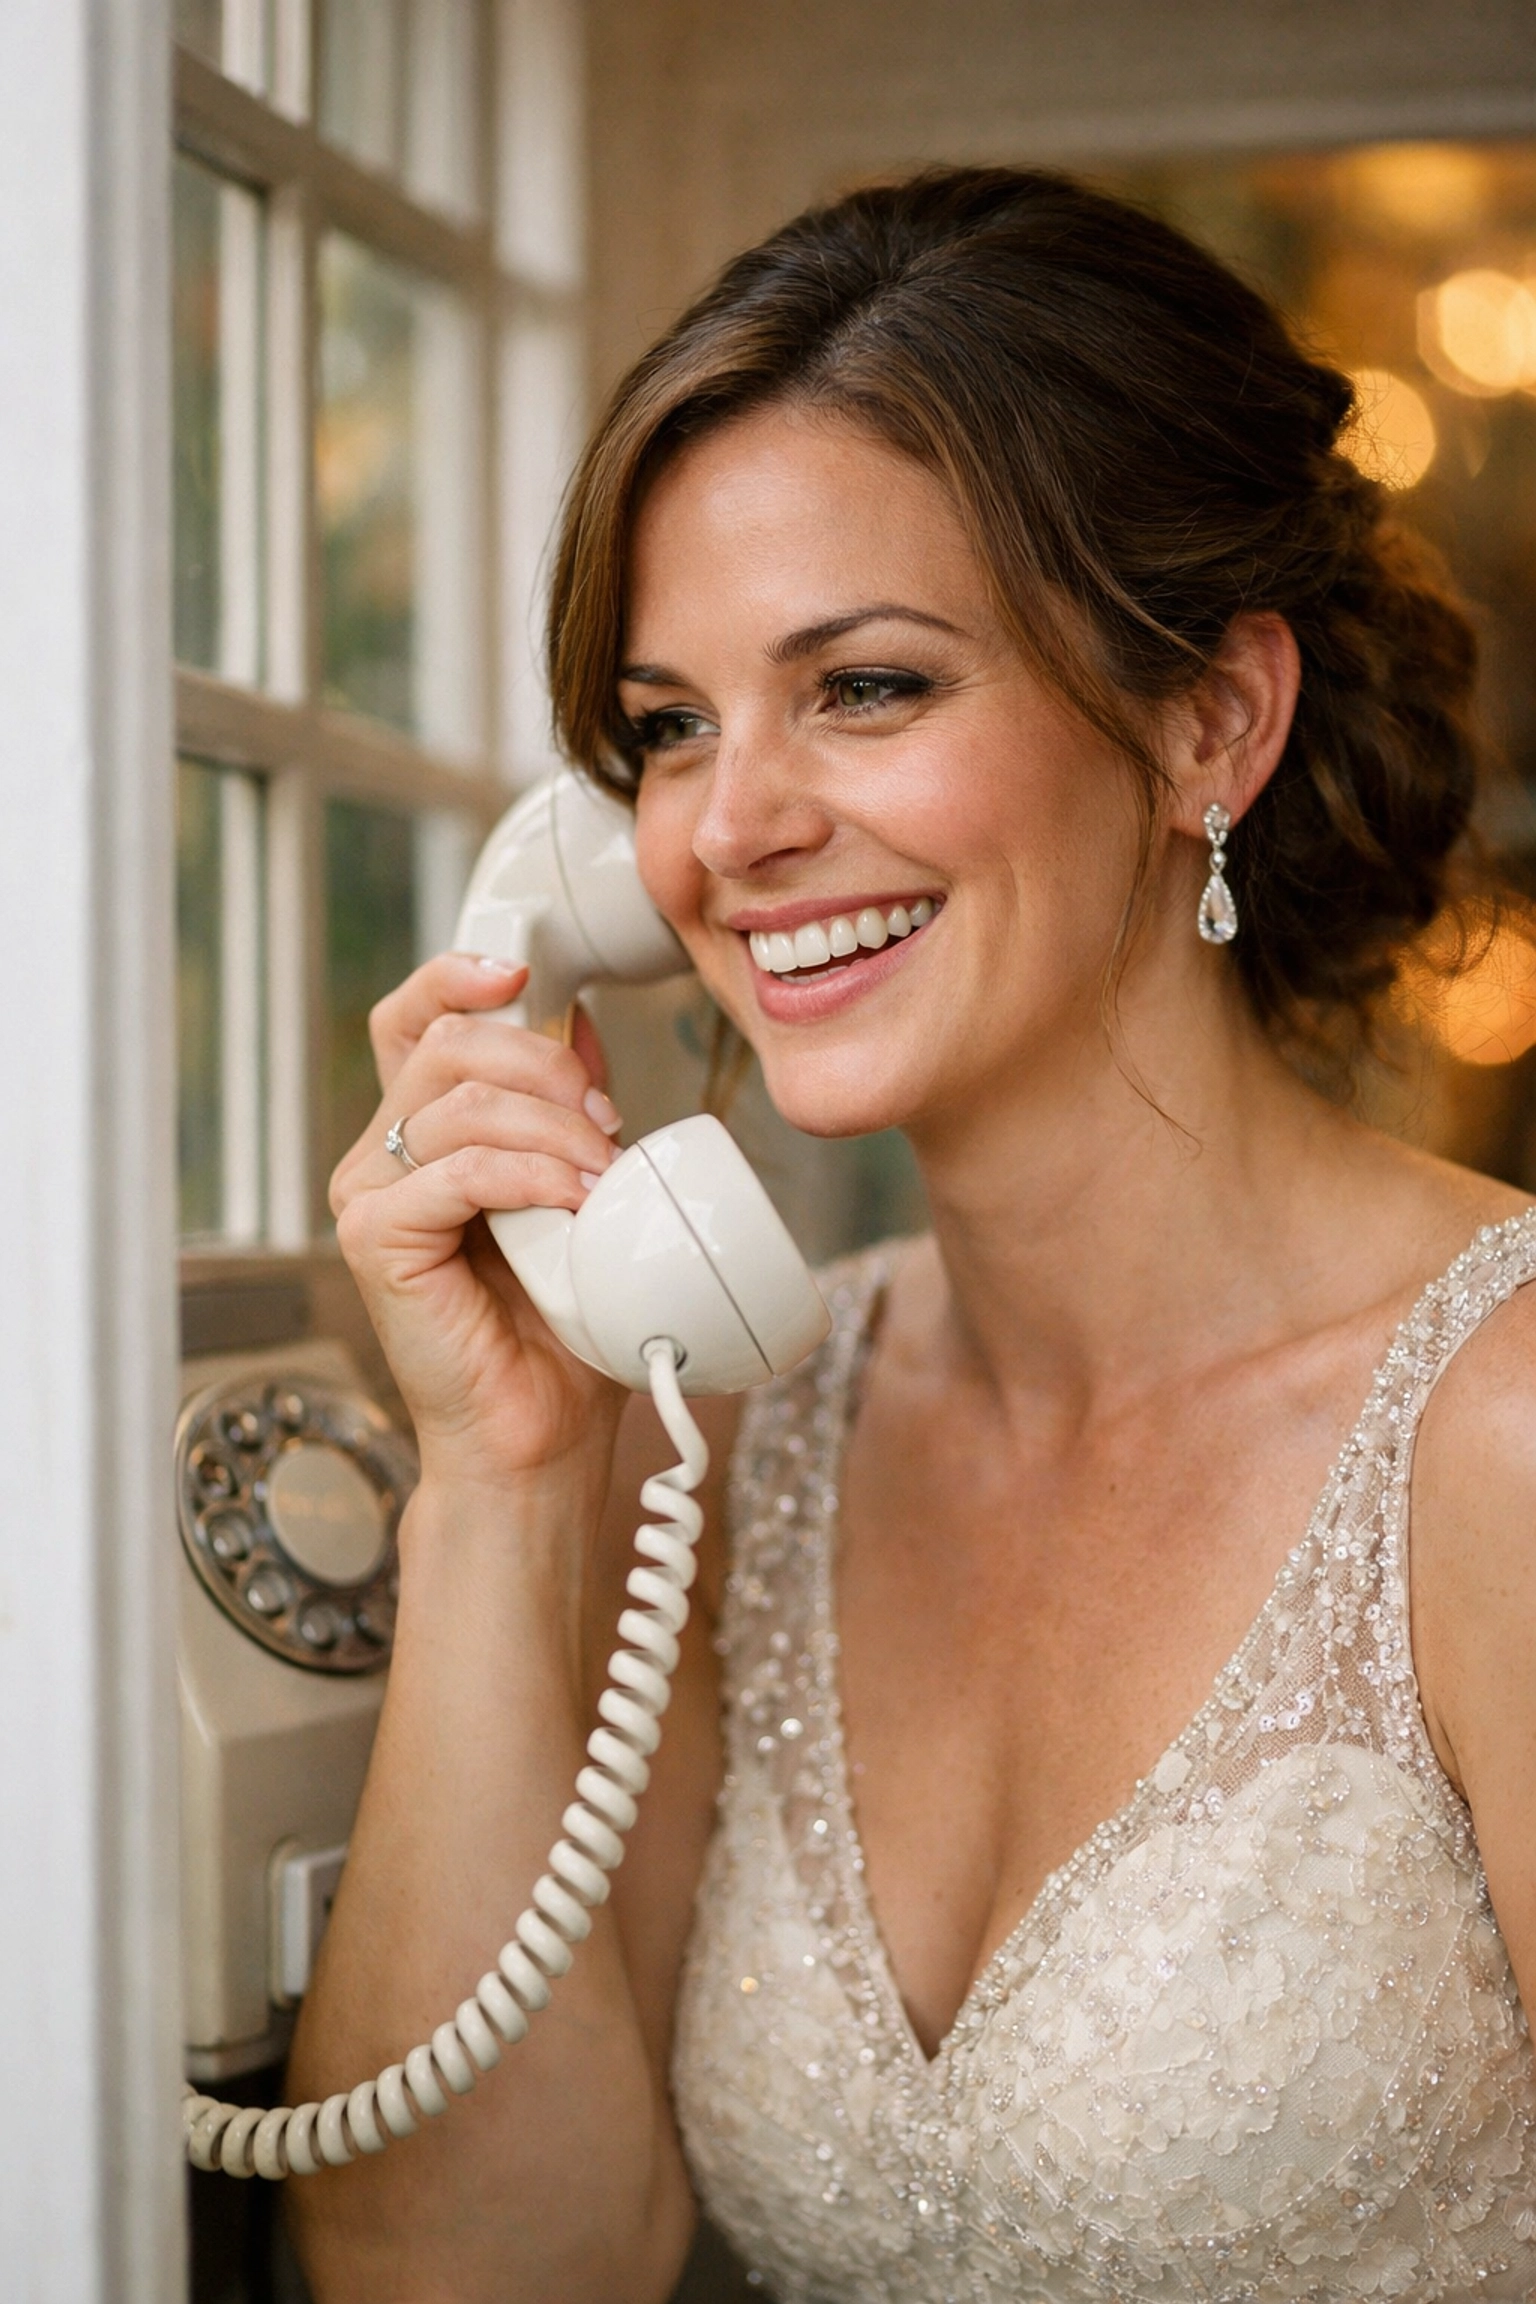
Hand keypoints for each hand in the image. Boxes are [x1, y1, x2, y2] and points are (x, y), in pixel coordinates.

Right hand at [330, 954, 627, 1491]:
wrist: (537, 1435)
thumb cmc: (557, 1328)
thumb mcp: (578, 1190)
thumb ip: (566, 1110)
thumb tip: (580, 1020)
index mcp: (421, 1135)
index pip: (412, 1020)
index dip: (457, 978)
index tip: (523, 973)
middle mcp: (381, 1156)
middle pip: (447, 1044)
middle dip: (544, 1065)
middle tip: (605, 1124)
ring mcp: (369, 1195)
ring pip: (461, 1102)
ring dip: (554, 1128)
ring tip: (602, 1177)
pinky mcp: (375, 1239)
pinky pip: (458, 1169)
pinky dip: (532, 1175)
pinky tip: (576, 1203)